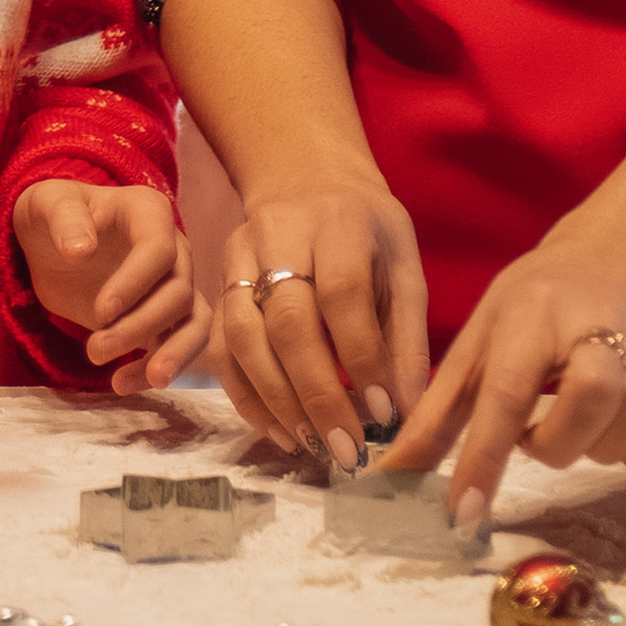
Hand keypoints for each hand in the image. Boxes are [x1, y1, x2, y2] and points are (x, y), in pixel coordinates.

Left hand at [13, 181, 213, 393]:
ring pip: (194, 324)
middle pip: (178, 292)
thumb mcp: (46, 203)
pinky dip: (155, 368)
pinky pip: (178, 346)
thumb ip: (63, 218)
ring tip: (124, 384)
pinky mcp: (165, 319)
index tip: (101, 312)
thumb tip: (81, 249)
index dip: (136, 282)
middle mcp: (174, 248)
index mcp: (148, 212)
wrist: (52, 243)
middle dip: (140, 326)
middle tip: (94, 351)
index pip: (160, 248)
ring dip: (167, 356)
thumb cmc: (52, 214)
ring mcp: (175, 285)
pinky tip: (122, 384)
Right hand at [213, 172, 430, 465]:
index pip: (343, 295)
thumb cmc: (366, 228)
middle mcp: (280, 235)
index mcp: (339, 224)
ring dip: (275, 401)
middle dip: (316, 394)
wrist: (303, 176)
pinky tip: (277, 429)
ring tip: (310, 445)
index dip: (362, 359)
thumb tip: (408, 415)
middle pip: (287, 321)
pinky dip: (245, 395)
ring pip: (242, 335)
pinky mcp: (217, 280)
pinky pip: (220, 345)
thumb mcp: (403, 265)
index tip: (384, 415)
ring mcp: (239, 256)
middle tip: (345, 449)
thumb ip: (406, 338)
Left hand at [376, 226, 625, 531]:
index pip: (506, 394)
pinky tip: (612, 420)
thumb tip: (392, 474)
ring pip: (617, 444)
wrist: (620, 264)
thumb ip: (438, 413)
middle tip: (536, 423)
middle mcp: (598, 332)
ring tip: (572, 410)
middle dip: (548, 444)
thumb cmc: (535, 308)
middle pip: (578, 421)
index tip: (461, 515)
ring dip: (585, 446)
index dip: (483, 459)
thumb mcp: (479, 341)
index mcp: (532, 316)